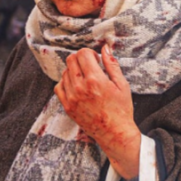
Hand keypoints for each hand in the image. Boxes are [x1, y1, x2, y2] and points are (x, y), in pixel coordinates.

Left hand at [54, 46, 140, 178]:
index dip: (90, 53)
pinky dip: (65, 83)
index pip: (82, 53)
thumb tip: (105, 47)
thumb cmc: (121, 110)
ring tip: (86, 78)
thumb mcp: (122, 85)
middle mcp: (80, 88)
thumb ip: (112, 64)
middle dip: (81, 59)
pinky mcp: (67, 107)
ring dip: (74, 71)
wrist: (115, 133)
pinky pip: (59, 87)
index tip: (96, 60)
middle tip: (90, 67)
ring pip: (65, 72)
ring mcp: (71, 98)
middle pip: (71, 60)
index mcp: (95, 80)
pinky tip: (76, 86)